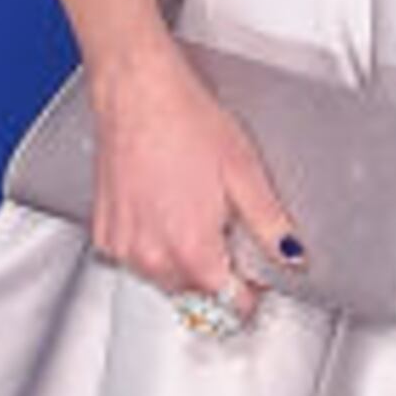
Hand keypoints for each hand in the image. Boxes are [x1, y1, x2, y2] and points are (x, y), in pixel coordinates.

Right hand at [92, 42, 298, 320]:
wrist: (138, 92)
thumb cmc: (185, 122)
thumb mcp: (245, 173)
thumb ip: (270, 225)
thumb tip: (291, 256)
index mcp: (192, 250)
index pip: (228, 302)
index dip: (249, 288)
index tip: (255, 271)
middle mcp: (151, 257)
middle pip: (195, 294)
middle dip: (215, 273)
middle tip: (225, 229)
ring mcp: (123, 246)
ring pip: (162, 278)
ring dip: (181, 260)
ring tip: (191, 211)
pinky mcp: (104, 231)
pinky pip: (134, 257)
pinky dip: (151, 243)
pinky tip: (162, 207)